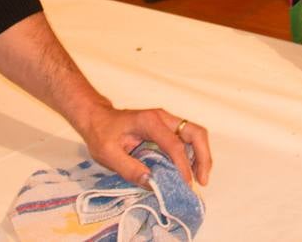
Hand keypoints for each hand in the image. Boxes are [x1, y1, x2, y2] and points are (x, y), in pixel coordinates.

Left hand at [77, 105, 211, 188]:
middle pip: (195, 132)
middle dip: (203, 157)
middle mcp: (163, 118)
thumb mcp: (108, 154)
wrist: (98, 118)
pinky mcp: (167, 128)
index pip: (174, 144)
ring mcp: (167, 121)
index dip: (183, 165)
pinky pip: (188, 139)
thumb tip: (153, 183)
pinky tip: (189, 171)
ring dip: (201, 156)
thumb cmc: (102, 134)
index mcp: (149, 121)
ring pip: (195, 134)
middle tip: (202, 180)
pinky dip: (194, 155)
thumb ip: (129, 168)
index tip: (186, 184)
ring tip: (199, 179)